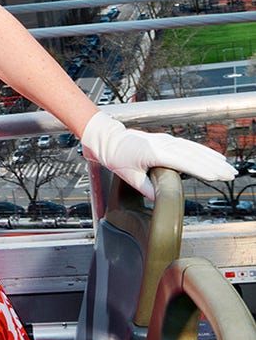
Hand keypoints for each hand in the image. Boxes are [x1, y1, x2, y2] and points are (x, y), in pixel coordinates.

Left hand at [80, 112, 235, 200]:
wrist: (108, 139)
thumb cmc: (116, 157)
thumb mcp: (130, 176)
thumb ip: (148, 188)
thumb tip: (163, 200)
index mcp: (155, 153)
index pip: (183, 162)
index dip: (200, 169)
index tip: (215, 176)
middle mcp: (163, 144)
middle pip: (194, 155)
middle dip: (214, 165)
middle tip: (230, 174)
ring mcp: (166, 140)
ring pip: (194, 149)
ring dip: (212, 158)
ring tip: (227, 167)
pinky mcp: (166, 140)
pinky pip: (189, 145)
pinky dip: (203, 151)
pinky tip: (213, 157)